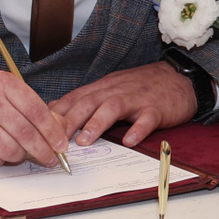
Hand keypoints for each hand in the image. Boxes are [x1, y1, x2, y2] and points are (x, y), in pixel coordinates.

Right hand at [0, 72, 70, 168]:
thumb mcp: (11, 96)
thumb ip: (37, 110)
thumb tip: (63, 131)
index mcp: (3, 83)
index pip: (35, 110)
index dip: (52, 131)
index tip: (61, 145)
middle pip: (25, 132)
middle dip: (43, 150)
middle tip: (51, 159)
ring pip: (10, 149)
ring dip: (20, 156)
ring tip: (20, 152)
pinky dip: (0, 160)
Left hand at [50, 60, 194, 147]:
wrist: (179, 77)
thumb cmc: (142, 86)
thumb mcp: (111, 88)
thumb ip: (86, 99)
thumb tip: (55, 109)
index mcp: (103, 87)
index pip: (75, 98)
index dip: (57, 113)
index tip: (39, 128)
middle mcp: (116, 90)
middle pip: (89, 102)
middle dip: (70, 120)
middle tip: (55, 140)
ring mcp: (137, 98)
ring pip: (113, 107)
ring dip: (97, 124)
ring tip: (84, 141)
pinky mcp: (157, 108)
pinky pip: (147, 118)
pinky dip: (138, 130)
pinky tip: (130, 141)